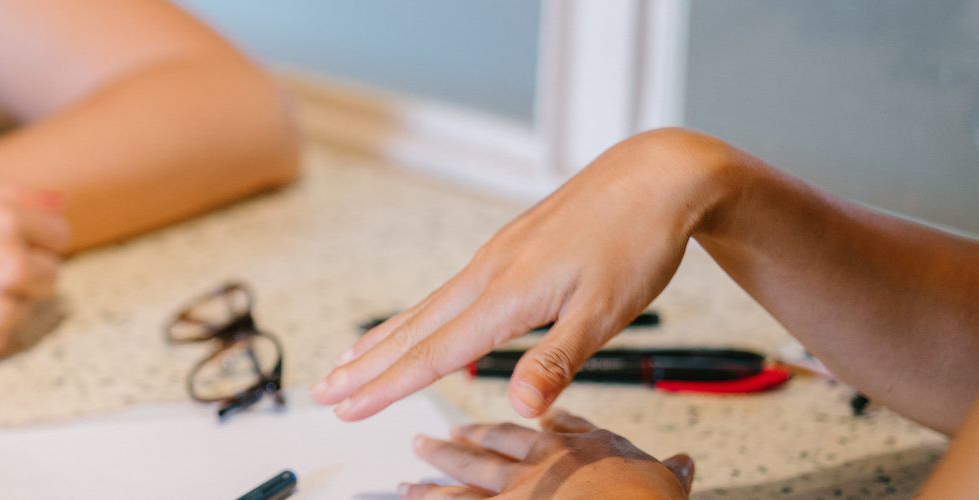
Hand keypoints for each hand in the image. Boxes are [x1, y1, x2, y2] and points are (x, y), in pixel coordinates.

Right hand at [0, 166, 68, 365]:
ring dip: (1, 300)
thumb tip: (59, 203)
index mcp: (2, 219)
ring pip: (27, 306)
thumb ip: (7, 197)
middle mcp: (10, 264)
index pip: (59, 233)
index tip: (10, 243)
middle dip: (23, 271)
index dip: (34, 237)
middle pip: (51, 273)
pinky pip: (1, 335)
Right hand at [312, 129, 749, 419]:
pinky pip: (448, 291)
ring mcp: (496, 258)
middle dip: (366, 366)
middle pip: (414, 329)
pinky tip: (418, 323)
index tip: (345, 408)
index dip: (386, 386)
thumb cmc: (637, 242)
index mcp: (507, 295)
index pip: (434, 353)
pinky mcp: (509, 249)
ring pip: (426, 308)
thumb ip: (557, 362)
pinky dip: (418, 315)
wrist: (657, 174)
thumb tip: (520, 409)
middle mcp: (489, 273)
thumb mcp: (607, 311)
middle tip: (321, 392)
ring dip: (384, 340)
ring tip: (347, 362)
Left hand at [405, 408, 693, 499]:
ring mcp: (515, 490)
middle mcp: (540, 464)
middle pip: (495, 446)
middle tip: (441, 435)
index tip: (529, 419)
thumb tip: (684, 465)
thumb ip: (670, 473)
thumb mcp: (666, 482)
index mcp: (579, 449)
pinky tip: (406, 493)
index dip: (537, 425)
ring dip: (438, 471)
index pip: (551, 431)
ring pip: (466, 477)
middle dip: (468, 440)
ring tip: (413, 467)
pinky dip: (429, 499)